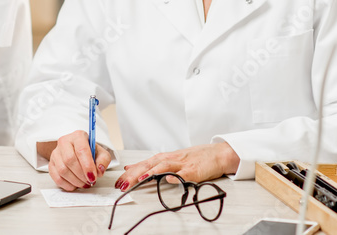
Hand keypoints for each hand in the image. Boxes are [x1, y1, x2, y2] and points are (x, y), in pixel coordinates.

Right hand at [46, 130, 113, 191]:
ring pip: (62, 170)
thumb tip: (99, 170)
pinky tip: (74, 184)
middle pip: (70, 160)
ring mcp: (55, 153)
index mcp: (78, 136)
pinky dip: (67, 184)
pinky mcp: (51, 163)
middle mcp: (64, 142)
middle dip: (81, 174)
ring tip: (83, 183)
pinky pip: (56, 177)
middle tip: (89, 181)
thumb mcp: (101, 153)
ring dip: (75, 181)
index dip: (87, 165)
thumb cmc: (89, 152)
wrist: (77, 152)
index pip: (81, 150)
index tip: (93, 177)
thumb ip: (103, 160)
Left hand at [114, 142, 238, 190]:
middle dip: (135, 174)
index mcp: (165, 158)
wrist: (217, 154)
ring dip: (152, 172)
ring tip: (141, 178)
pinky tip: (169, 180)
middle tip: (123, 183)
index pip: (144, 164)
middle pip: (150, 165)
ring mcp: (182, 164)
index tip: (119, 180)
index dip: (130, 172)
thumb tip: (135, 169)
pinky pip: (184, 174)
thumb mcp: (172, 160)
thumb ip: (155, 165)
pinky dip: (176, 177)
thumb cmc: (195, 158)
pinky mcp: (194, 171)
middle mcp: (171, 159)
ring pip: (164, 166)